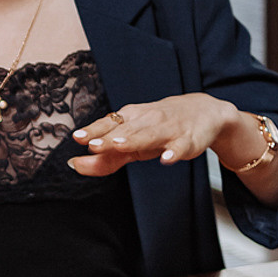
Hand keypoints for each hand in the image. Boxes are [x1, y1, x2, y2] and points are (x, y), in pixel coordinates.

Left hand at [70, 94, 252, 174]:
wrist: (202, 111)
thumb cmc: (158, 127)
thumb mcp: (131, 141)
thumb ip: (105, 156)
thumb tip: (75, 165)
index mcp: (130, 118)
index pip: (108, 124)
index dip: (94, 131)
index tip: (78, 138)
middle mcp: (146, 121)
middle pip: (125, 130)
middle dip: (109, 137)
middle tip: (92, 145)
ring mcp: (168, 130)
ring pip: (149, 135)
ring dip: (134, 140)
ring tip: (120, 146)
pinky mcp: (187, 140)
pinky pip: (180, 147)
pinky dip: (173, 153)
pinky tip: (166, 160)